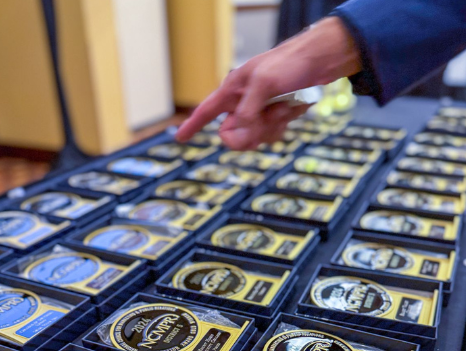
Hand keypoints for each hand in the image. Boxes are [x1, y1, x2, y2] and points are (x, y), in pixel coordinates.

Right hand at [175, 17, 360, 149]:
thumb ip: (247, 111)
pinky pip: (273, 134)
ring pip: (255, 137)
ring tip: (285, 105)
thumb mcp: (264, 84)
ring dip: (273, 125)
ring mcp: (260, 110)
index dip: (192, 125)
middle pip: (233, 134)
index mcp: (232, 91)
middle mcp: (243, 103)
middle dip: (252, 131)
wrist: (323, 59)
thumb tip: (238, 137)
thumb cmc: (290, 63)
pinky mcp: (276, 115)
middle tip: (267, 118)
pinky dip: (285, 123)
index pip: (206, 111)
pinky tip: (293, 108)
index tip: (180, 138)